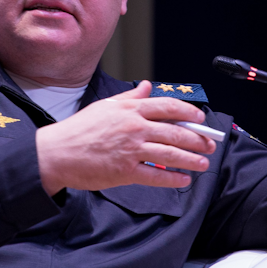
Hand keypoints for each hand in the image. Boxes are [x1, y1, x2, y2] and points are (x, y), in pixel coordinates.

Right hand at [36, 80, 216, 194]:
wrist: (56, 153)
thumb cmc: (78, 130)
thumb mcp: (104, 106)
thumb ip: (129, 98)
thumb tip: (146, 87)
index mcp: (130, 110)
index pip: (168, 107)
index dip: (189, 113)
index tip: (200, 119)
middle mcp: (134, 128)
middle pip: (175, 132)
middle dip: (197, 139)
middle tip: (209, 144)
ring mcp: (131, 150)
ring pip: (170, 155)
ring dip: (191, 160)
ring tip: (203, 163)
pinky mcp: (125, 172)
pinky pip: (156, 176)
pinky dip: (173, 179)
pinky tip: (183, 180)